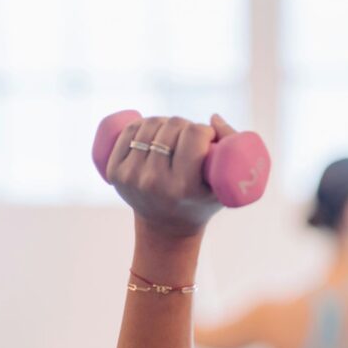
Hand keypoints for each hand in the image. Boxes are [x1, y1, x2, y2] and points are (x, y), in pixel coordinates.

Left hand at [106, 114, 235, 238]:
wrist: (165, 229)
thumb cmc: (201, 203)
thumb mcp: (225, 186)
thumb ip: (233, 147)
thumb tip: (212, 118)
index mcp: (182, 187)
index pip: (194, 134)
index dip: (205, 131)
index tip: (208, 140)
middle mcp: (154, 182)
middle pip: (173, 125)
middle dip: (186, 126)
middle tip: (190, 139)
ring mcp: (131, 177)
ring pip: (150, 124)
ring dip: (165, 122)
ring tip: (173, 136)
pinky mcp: (115, 173)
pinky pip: (128, 131)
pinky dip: (141, 124)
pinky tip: (152, 131)